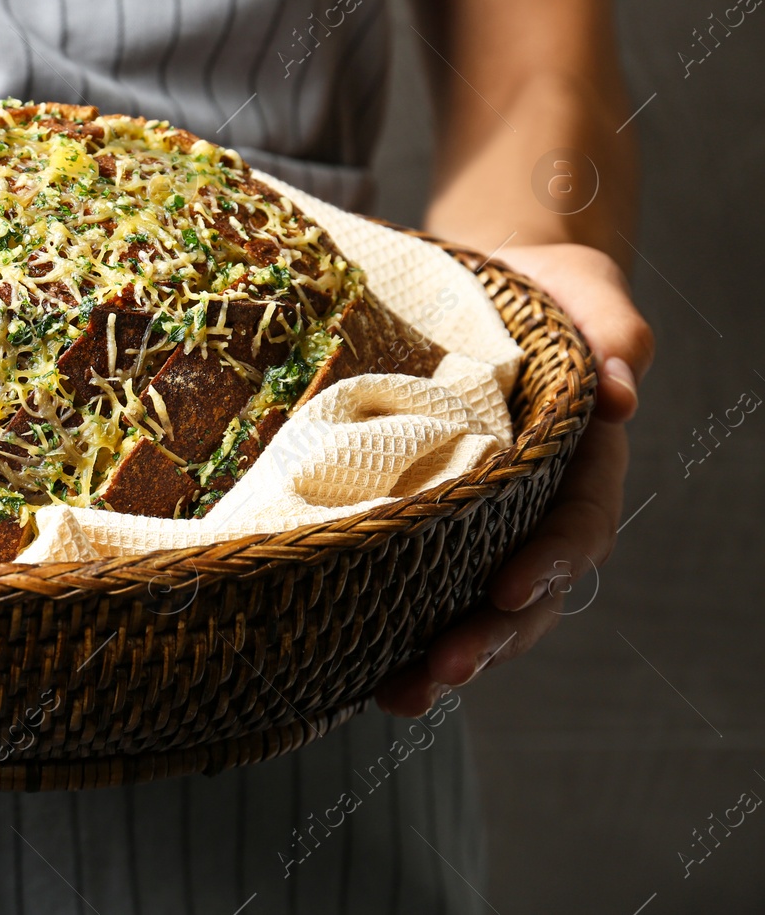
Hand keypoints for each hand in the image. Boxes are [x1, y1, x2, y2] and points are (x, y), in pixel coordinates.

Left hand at [375, 243, 654, 715]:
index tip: (510, 589)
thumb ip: (610, 328)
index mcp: (580, 463)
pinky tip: (362, 674)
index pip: (577, 524)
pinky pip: (424, 587)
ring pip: (477, 608)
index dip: (550, 563)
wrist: (483, 292)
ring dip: (445, 658)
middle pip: (528, 592)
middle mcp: (536, 508)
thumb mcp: (581, 290)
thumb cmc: (541, 291)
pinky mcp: (433, 527)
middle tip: (441, 671)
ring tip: (400, 697)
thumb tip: (625, 386)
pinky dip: (397, 632)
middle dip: (489, 637)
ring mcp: (485, 526)